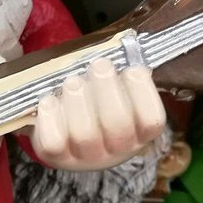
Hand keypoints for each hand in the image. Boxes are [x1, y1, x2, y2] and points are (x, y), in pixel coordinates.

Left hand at [31, 59, 165, 170]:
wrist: (64, 134)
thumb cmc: (96, 104)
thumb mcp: (117, 92)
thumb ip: (122, 75)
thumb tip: (125, 45)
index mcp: (139, 133)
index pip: (152, 120)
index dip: (143, 92)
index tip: (132, 69)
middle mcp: (116, 150)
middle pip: (116, 124)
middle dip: (106, 88)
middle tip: (98, 65)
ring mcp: (85, 157)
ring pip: (83, 133)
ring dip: (77, 99)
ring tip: (72, 81)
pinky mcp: (56, 157)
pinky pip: (53, 141)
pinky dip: (51, 116)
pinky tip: (50, 100)